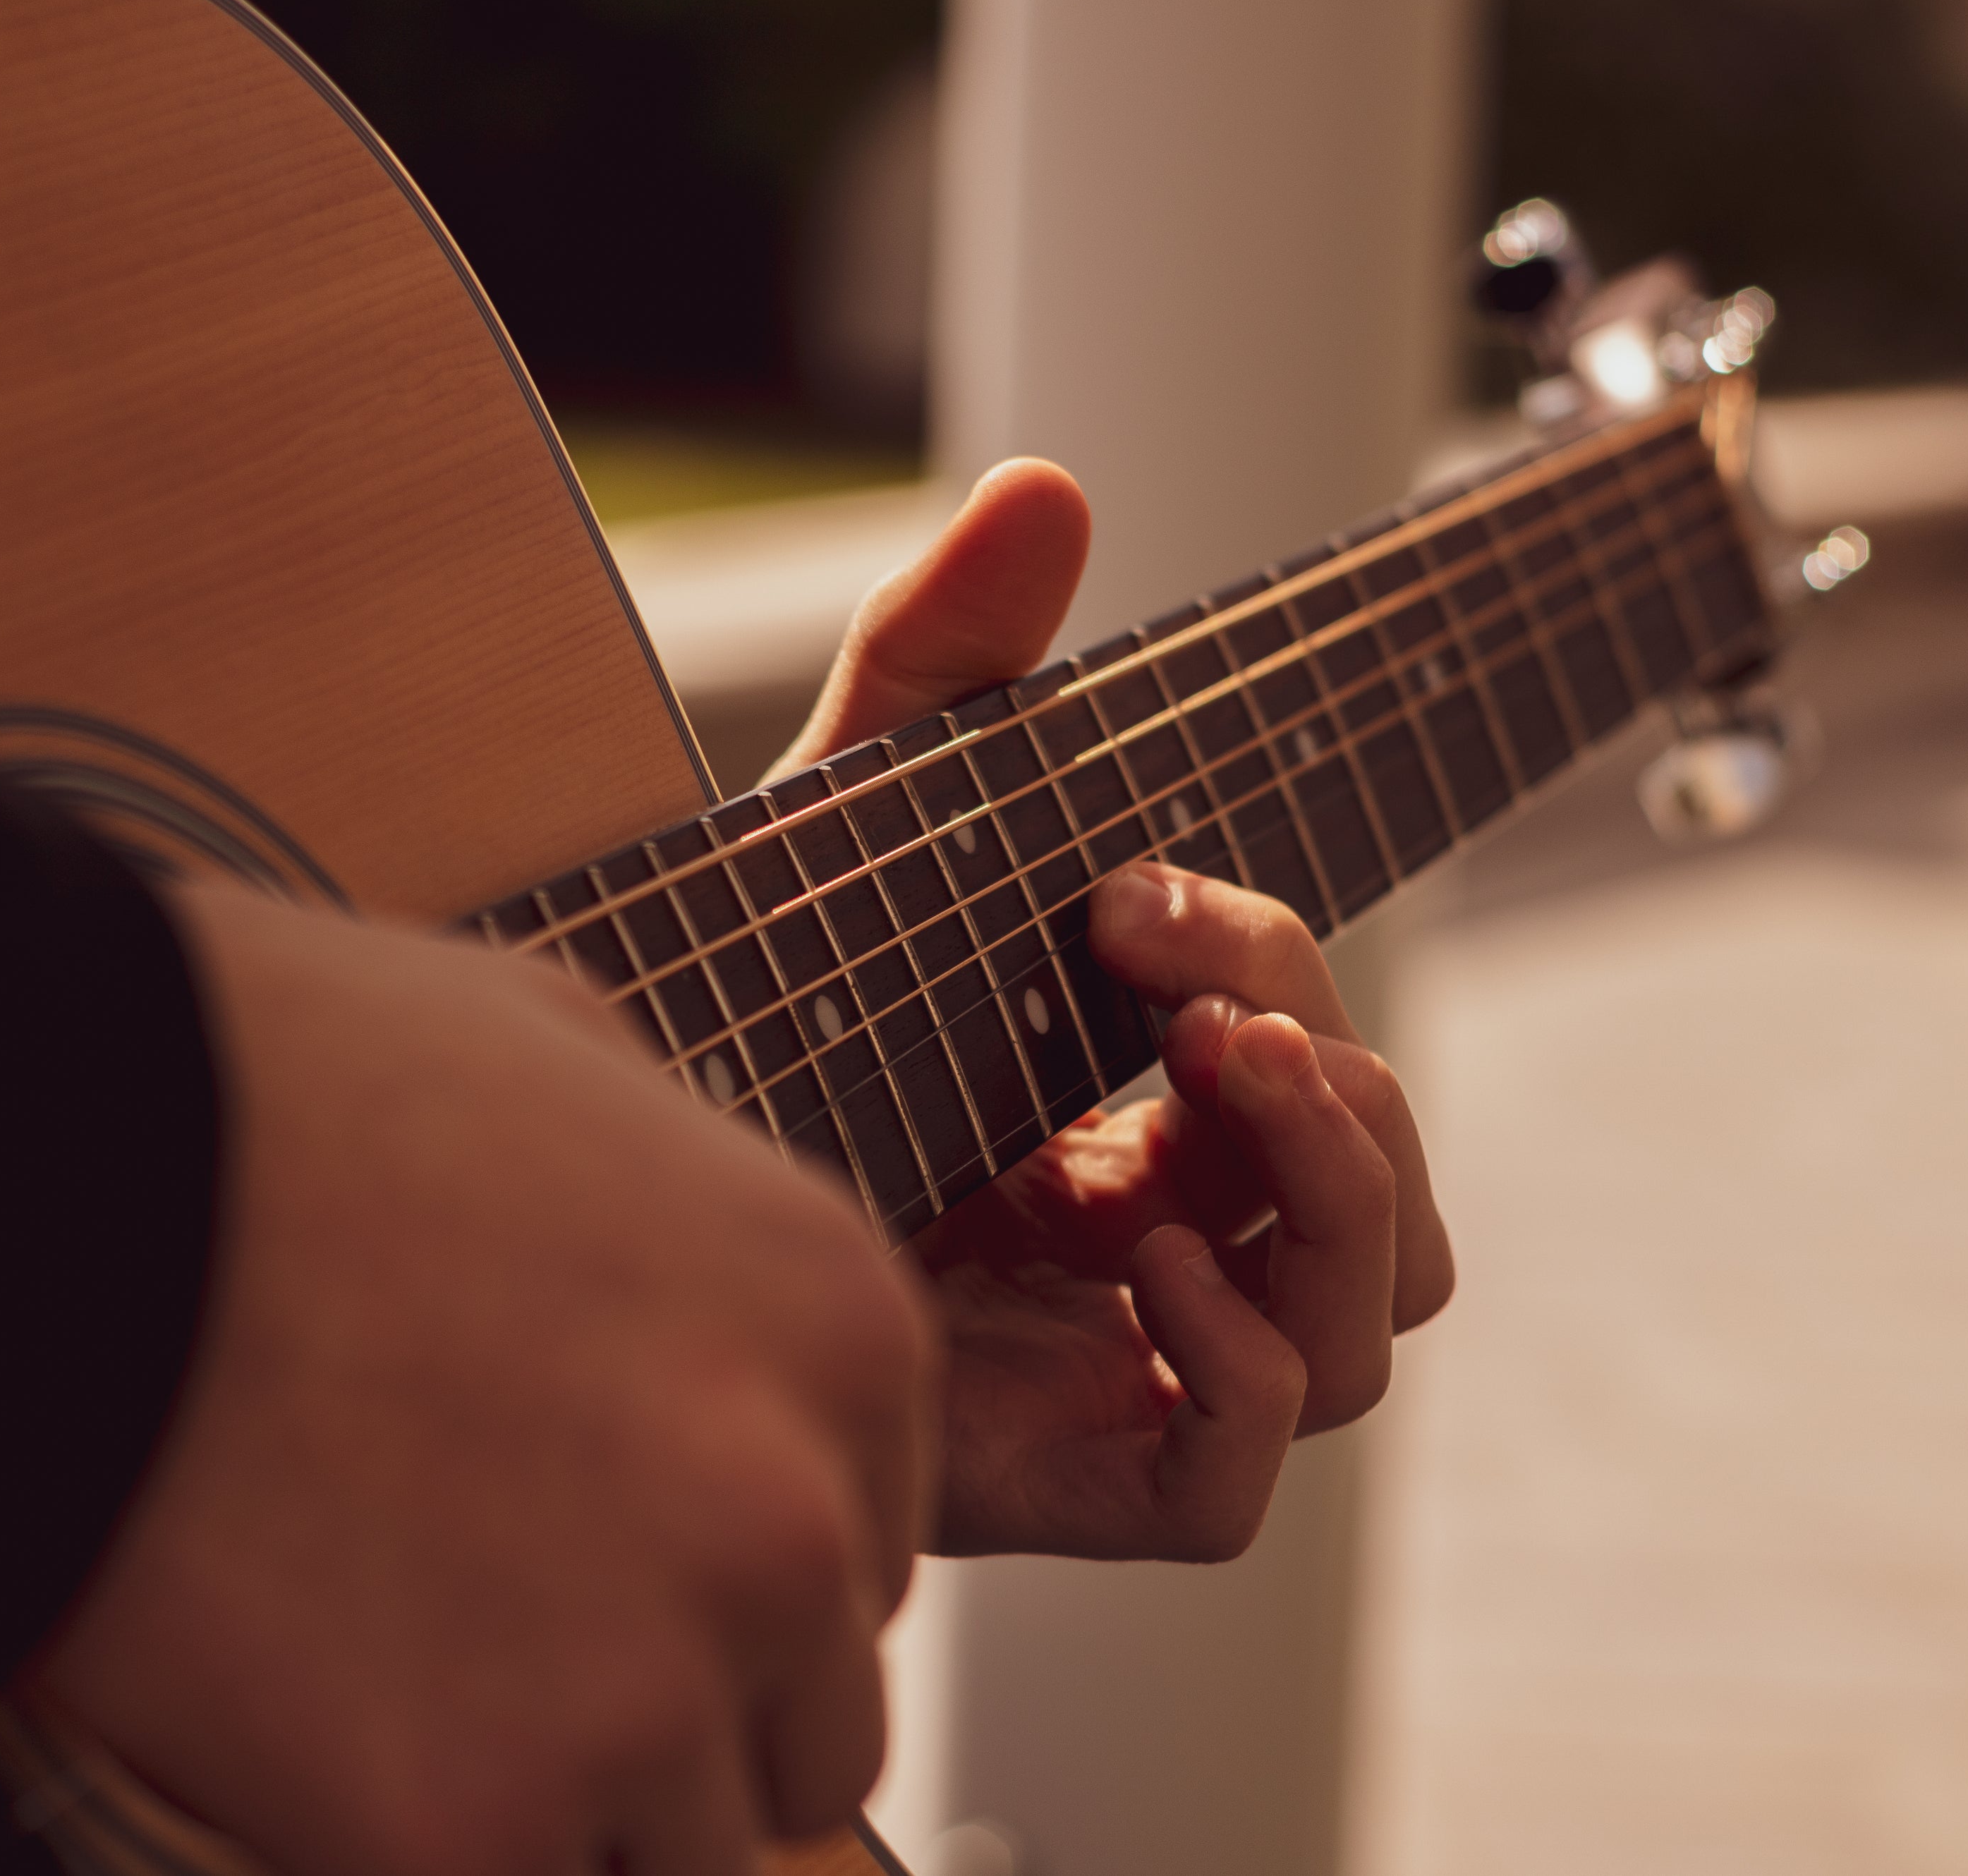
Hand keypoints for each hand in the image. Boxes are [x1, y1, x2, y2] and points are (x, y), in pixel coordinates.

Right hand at [37, 882, 934, 1875]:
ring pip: (677, 1842)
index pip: (874, 1545)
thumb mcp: (560, 1054)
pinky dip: (420, 1838)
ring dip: (563, 1790)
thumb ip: (687, 1203)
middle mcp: (792, 1519)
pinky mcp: (471, 1825)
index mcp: (841, 1329)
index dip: (741, 1560)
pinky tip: (317, 1718)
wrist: (37, 1181)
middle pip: (812, 1724)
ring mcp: (646, 1688)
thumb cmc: (268, 1092)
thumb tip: (692, 1298)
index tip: (630, 1547)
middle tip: (519, 1638)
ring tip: (395, 1663)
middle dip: (689, 1704)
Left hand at [778, 461, 1454, 1564]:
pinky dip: (1242, 1369)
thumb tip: (1046, 486)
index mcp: (1143, 1111)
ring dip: (1333, 1198)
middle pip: (1389, 1205)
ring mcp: (1123, 1364)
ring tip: (1200, 1105)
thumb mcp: (848, 832)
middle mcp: (1159, 1240)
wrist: (578, 1198)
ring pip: (1363, 1330)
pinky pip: (1242, 1481)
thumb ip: (946, 666)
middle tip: (1195, 1010)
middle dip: (1343, 1085)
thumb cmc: (730, 1018)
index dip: (1271, 956)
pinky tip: (1139, 1266)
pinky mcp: (1064, 1475)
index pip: (1319, 1056)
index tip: (1127, 892)